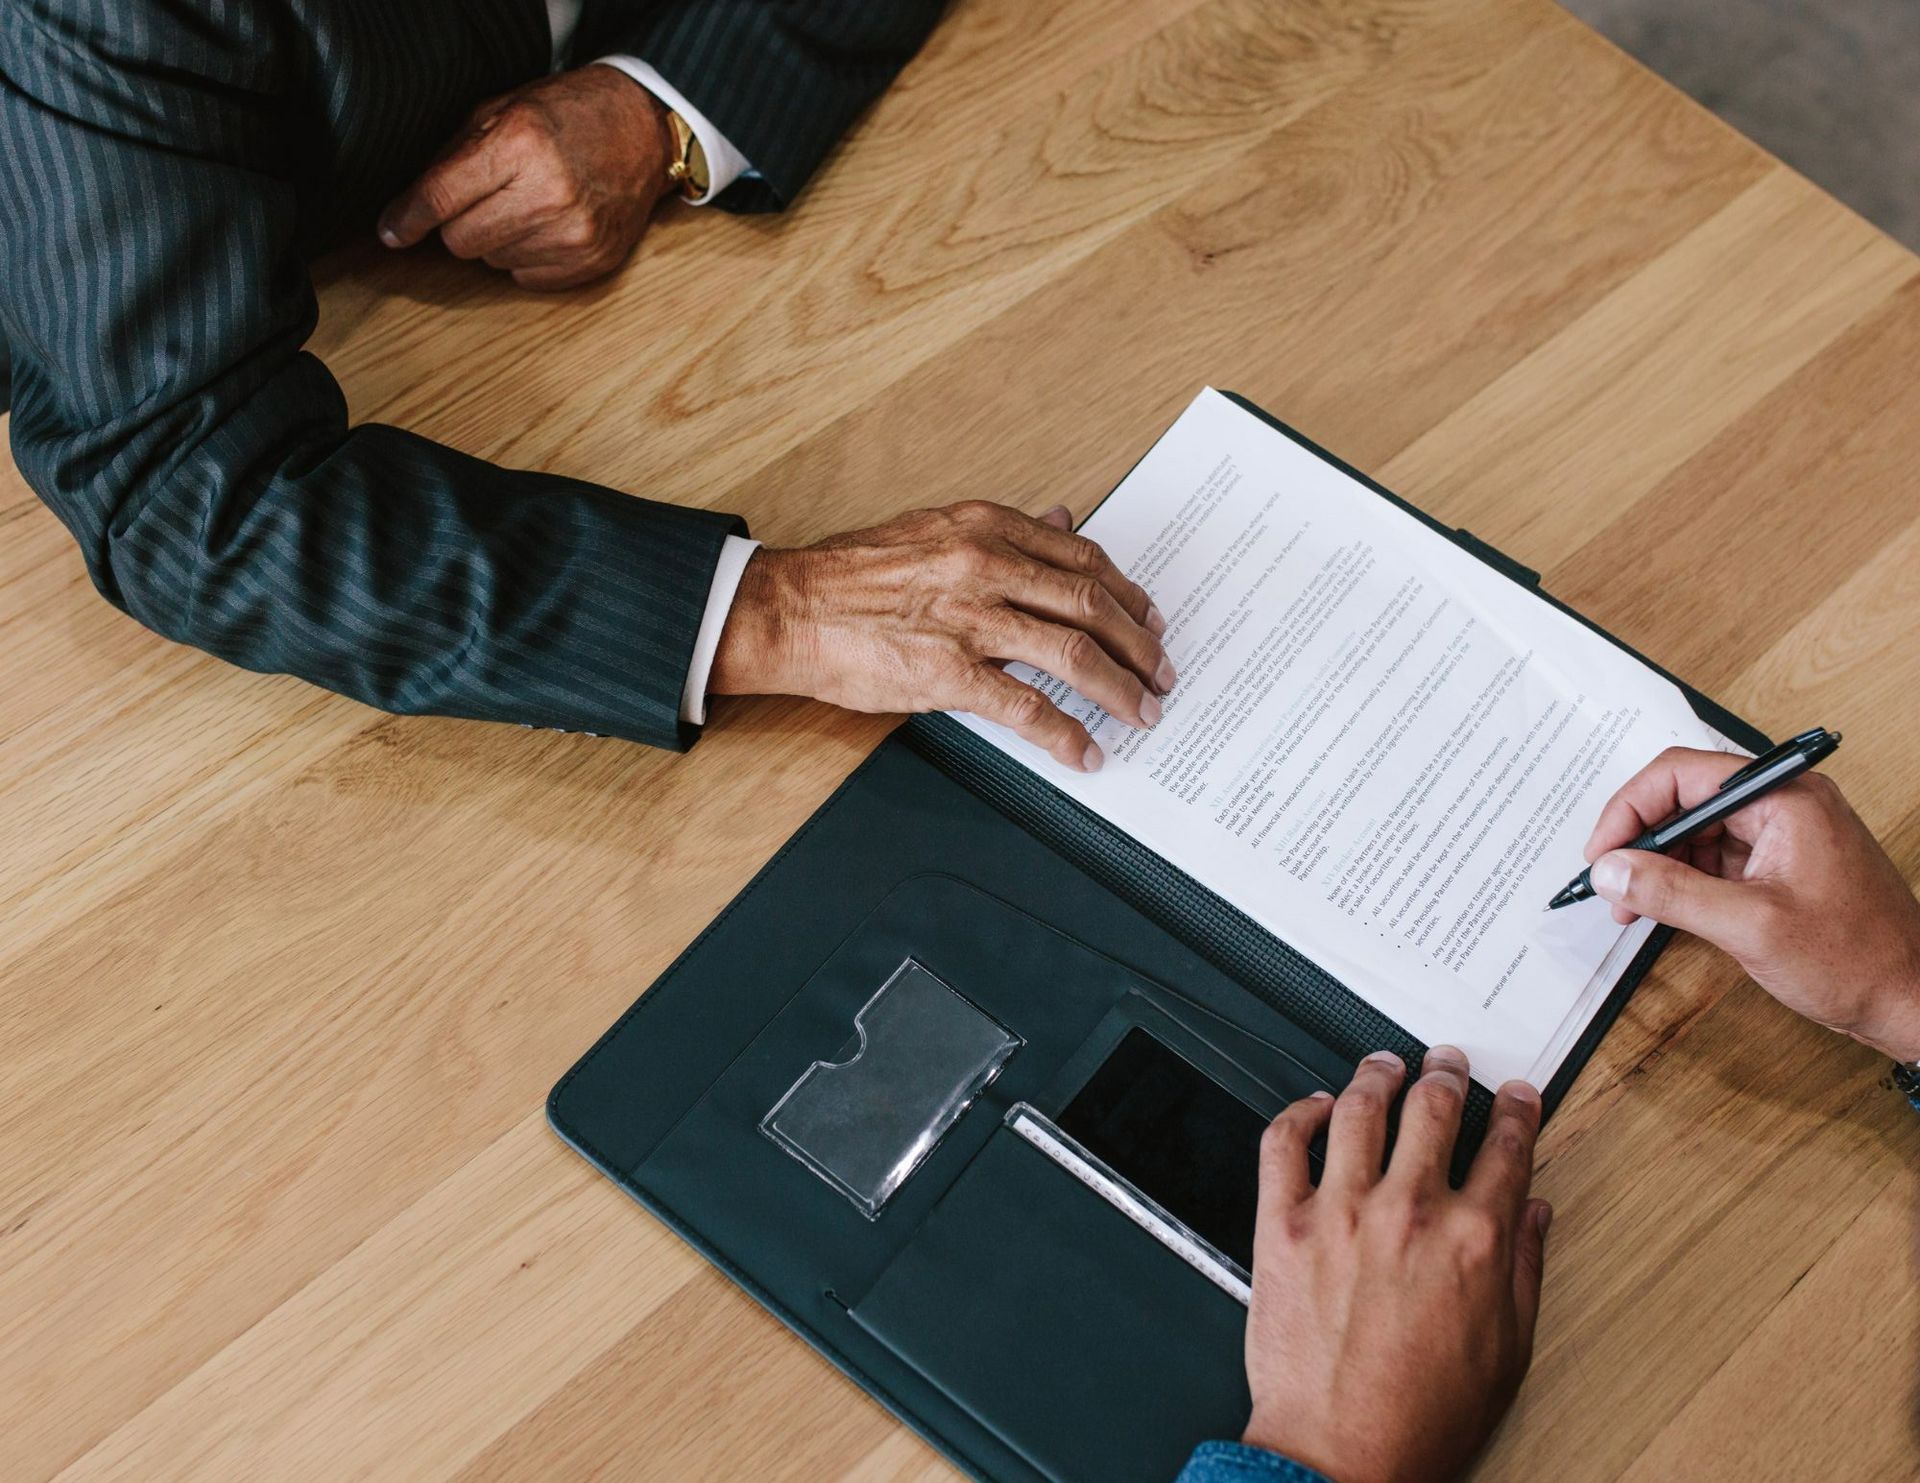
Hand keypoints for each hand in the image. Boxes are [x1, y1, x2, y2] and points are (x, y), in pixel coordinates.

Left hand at [377, 66, 671, 289]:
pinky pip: (526, 279)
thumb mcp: (503, 111)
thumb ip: (453, 157)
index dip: (407, 218)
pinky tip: (548, 226)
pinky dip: (527, 257)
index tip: (391, 232)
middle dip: (459, 224)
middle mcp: (549, 194)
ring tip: (527, 206)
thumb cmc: (567, 115)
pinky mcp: (592, 261)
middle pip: (461, 241)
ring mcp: (575, 233)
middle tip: (484, 199)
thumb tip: (408, 210)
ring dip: (497, 239)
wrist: (642, 131)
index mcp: (521, 145)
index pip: (441, 198)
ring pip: (492, 262)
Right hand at [710, 502, 1174, 770]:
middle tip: (1162, 672)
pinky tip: (1086, 750)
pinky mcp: (948, 673)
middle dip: (1140, 645)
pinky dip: (1067, 733)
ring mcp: (970, 620)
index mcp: (985, 526)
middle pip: (1092, 606)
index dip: (1128, 593)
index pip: (1082, 558)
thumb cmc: (854, 574)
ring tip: (1143, 713)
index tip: (1149, 617)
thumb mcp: (937, 528)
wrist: (789, 608)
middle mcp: (986, 565)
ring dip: (1120, 688)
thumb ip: (1004, 530)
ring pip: (1074, 654)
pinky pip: (1027, 707)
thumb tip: (1062, 520)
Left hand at [1242, 1049, 1549, 1482]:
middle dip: (1448, 1076)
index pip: (1507, 1149)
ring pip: (1361, 1109)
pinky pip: (1284, 1142)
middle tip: (1448, 1063)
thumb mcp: (1507, 1351)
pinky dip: (1299, 1111)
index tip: (1517, 1097)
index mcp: (1473, 1241)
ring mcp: (1340, 1211)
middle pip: (1434, 1110)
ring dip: (1378, 1076)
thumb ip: (1524, 1269)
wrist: (1341, 1454)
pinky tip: (1315, 1105)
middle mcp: (1408, 1213)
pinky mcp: (1281, 1224)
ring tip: (1385, 1064)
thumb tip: (1536, 1213)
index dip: (1517, 1112)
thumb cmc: (1420, 1417)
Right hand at [1583, 747, 1919, 1060]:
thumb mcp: (1749, 926)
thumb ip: (1672, 892)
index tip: (1601, 853)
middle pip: (1684, 799)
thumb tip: (1610, 871)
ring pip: (1695, 831)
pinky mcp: (1779, 864)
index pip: (1683, 775)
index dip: (1630, 810)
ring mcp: (1783, 834)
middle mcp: (1784, 804)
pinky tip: (1661, 907)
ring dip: (1656, 865)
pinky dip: (1682, 880)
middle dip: (1639, 841)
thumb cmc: (1856, 961)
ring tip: (1630, 905)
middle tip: (1609, 883)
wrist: (1912, 1001)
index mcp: (1785, 799)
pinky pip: (1715, 857)